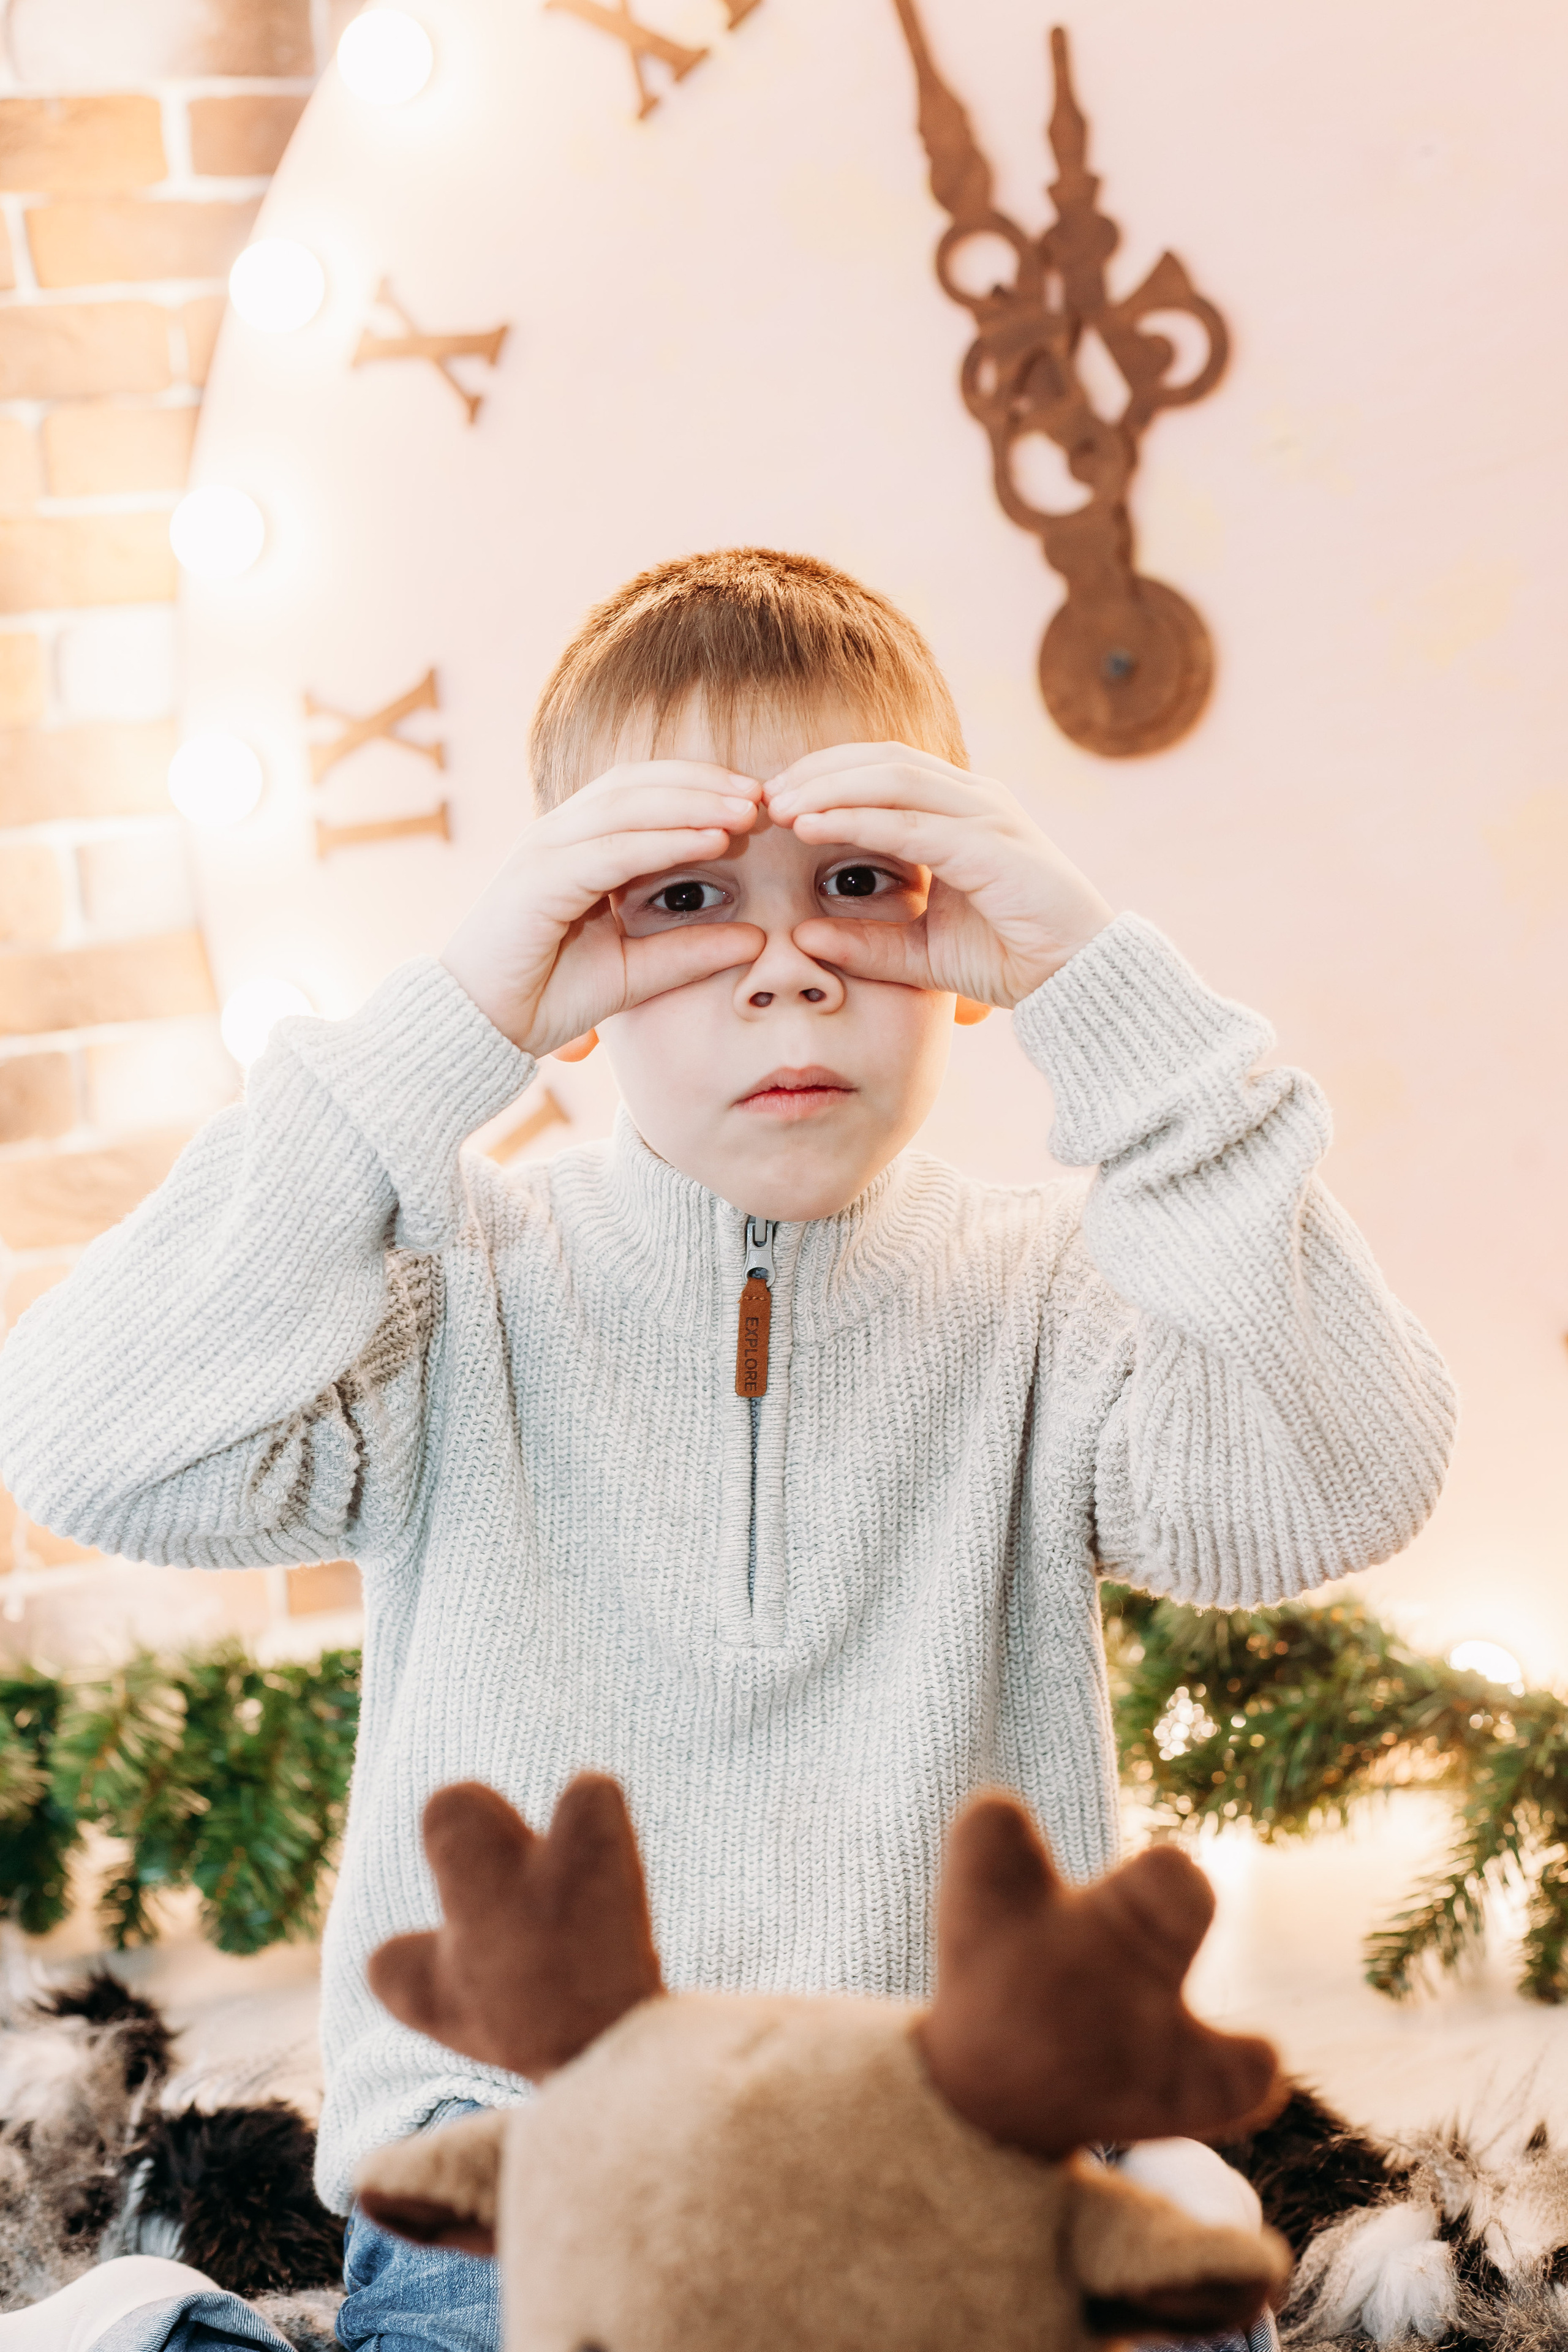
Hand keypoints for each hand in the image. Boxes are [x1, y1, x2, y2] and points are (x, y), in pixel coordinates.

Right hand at [440, 763, 765, 1055]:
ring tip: (746, 810)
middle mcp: (556, 837)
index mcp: (576, 846)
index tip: (756, 801)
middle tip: (763, 794)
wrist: (481, 1029)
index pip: (640, 792)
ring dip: (692, 802)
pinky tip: (710, 840)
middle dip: (704, 783)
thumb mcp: (637, 971)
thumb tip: (756, 938)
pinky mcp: (538, 880)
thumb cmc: (547, 996)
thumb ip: (690, 951)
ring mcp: (543, 852)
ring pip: (627, 806)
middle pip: (637, 784)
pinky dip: (664, 840)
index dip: (699, 787)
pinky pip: (612, 850)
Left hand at [765, 745, 1111, 1008]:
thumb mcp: (923, 953)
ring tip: (780, 806)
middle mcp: (975, 799)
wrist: (1081, 980)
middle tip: (763, 795)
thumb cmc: (1011, 958)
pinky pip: (912, 823)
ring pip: (893, 778)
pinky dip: (858, 820)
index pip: (882, 768)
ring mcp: (988, 816)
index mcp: (961, 810)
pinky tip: (815, 828)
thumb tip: (803, 938)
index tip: (773, 801)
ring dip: (829, 786)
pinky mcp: (993, 847)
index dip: (825, 775)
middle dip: (817, 770)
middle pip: (881, 759)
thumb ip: (869, 944)